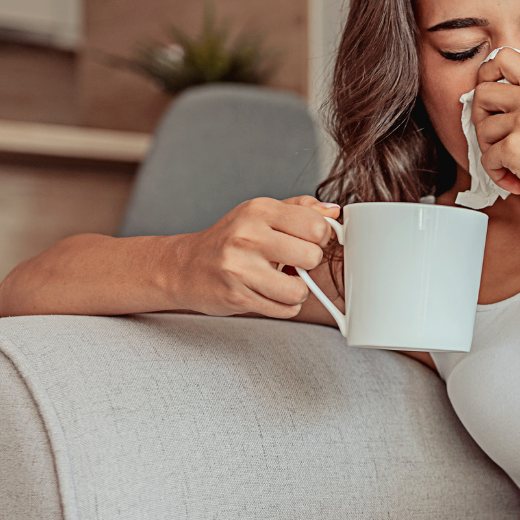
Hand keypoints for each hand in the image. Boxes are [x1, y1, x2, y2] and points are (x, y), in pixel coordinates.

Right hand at [166, 196, 339, 316]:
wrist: (185, 266)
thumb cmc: (228, 240)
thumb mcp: (260, 214)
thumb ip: (299, 210)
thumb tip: (334, 212)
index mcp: (259, 210)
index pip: (316, 225)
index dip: (321, 238)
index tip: (309, 241)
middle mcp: (248, 236)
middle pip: (312, 257)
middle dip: (309, 265)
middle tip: (293, 263)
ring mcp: (240, 268)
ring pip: (300, 290)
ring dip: (297, 290)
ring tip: (282, 281)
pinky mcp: (237, 297)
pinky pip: (285, 310)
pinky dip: (284, 306)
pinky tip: (269, 294)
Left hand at [471, 46, 519, 229]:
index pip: (503, 57)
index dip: (486, 75)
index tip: (491, 99)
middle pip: (481, 93)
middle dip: (481, 119)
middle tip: (496, 139)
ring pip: (482, 130)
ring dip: (491, 152)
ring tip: (512, 165)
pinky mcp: (515, 148)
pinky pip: (487, 159)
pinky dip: (497, 174)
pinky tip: (517, 181)